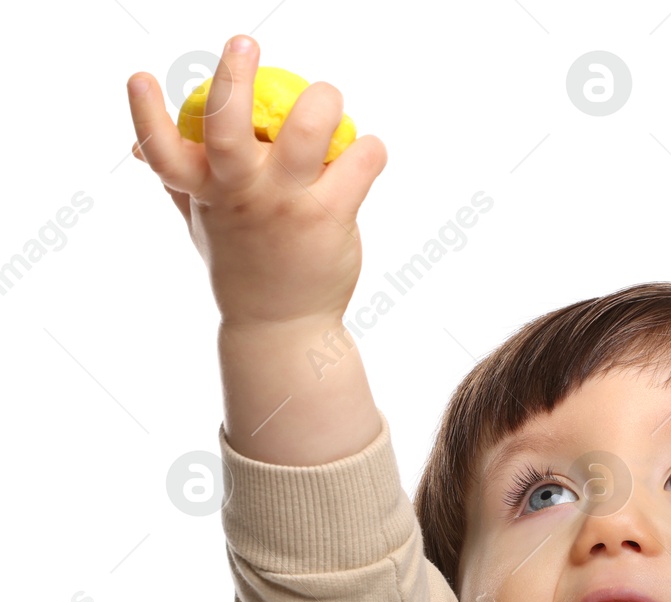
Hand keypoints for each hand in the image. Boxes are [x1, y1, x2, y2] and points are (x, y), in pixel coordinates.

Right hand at [125, 34, 386, 326]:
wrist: (283, 325)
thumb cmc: (241, 263)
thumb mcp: (202, 222)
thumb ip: (179, 181)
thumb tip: (138, 148)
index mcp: (205, 192)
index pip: (162, 150)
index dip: (146, 115)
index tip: (140, 77)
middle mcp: (242, 195)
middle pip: (228, 131)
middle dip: (233, 81)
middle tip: (244, 42)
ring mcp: (286, 206)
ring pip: (305, 137)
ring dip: (321, 104)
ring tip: (328, 97)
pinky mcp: (329, 218)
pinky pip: (357, 164)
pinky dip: (368, 149)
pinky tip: (368, 150)